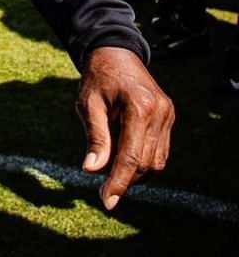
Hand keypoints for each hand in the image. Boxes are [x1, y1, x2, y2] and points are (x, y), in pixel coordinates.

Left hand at [76, 46, 174, 210]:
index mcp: (140, 108)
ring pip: (157, 161)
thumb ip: (95, 138)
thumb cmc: (97, 79)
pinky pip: (160, 150)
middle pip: (146, 163)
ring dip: (135, 173)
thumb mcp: (88, 106)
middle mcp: (160, 113)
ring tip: (111, 172)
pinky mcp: (169, 118)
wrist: (115, 54)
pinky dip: (143, 161)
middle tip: (103, 191)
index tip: (107, 201)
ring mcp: (168, 116)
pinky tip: (123, 159)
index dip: (119, 182)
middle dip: (125, 180)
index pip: (131, 156)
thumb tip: (91, 170)